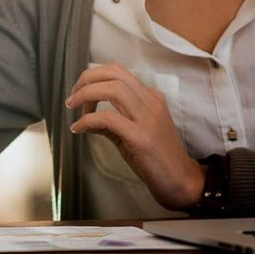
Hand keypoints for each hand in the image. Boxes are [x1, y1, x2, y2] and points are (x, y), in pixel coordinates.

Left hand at [65, 62, 203, 209]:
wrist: (182, 182)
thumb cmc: (157, 158)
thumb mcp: (133, 133)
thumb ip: (111, 123)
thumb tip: (86, 120)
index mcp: (150, 98)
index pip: (118, 72)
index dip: (93, 77)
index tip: (79, 92)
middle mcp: (151, 102)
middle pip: (114, 73)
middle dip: (87, 79)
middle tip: (72, 97)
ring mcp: (147, 119)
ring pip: (113, 88)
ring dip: (86, 94)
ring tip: (73, 108)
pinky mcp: (141, 137)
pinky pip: (107, 118)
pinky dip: (87, 120)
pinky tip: (78, 129)